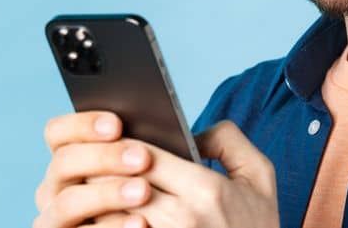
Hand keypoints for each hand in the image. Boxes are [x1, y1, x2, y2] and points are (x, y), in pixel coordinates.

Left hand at [32, 113, 278, 227]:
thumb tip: (191, 130)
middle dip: (101, 169)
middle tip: (88, 159)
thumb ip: (229, 141)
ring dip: (97, 200)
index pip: (144, 155)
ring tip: (89, 188)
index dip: (120, 144)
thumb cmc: (258, 226)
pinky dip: (107, 224)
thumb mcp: (259, 178)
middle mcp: (183, 218)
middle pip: (120, 184)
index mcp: (206, 190)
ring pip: (112, 213)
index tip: (111, 139)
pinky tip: (104, 216)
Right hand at [33, 110, 151, 227]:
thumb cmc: (148, 201)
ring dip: (106, 193)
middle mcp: (52, 189)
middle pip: (63, 162)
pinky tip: (140, 223)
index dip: (82, 125)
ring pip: (68, 201)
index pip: (57, 133)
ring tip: (143, 191)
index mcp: (66, 161)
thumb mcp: (140, 173)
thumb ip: (140, 153)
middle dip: (102, 157)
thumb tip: (161, 138)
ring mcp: (54, 219)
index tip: (116, 125)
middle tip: (142, 157)